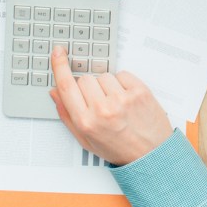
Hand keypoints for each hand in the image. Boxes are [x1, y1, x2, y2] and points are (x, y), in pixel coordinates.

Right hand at [49, 58, 173, 166]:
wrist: (151, 154)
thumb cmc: (119, 149)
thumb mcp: (86, 140)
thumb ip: (67, 115)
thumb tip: (56, 92)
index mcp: (86, 122)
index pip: (67, 85)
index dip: (59, 66)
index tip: (58, 52)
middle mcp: (103, 109)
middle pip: (85, 79)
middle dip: (89, 88)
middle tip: (99, 104)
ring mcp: (122, 99)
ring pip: (104, 76)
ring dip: (107, 86)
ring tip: (116, 105)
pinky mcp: (139, 91)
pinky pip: (122, 74)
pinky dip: (123, 83)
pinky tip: (126, 99)